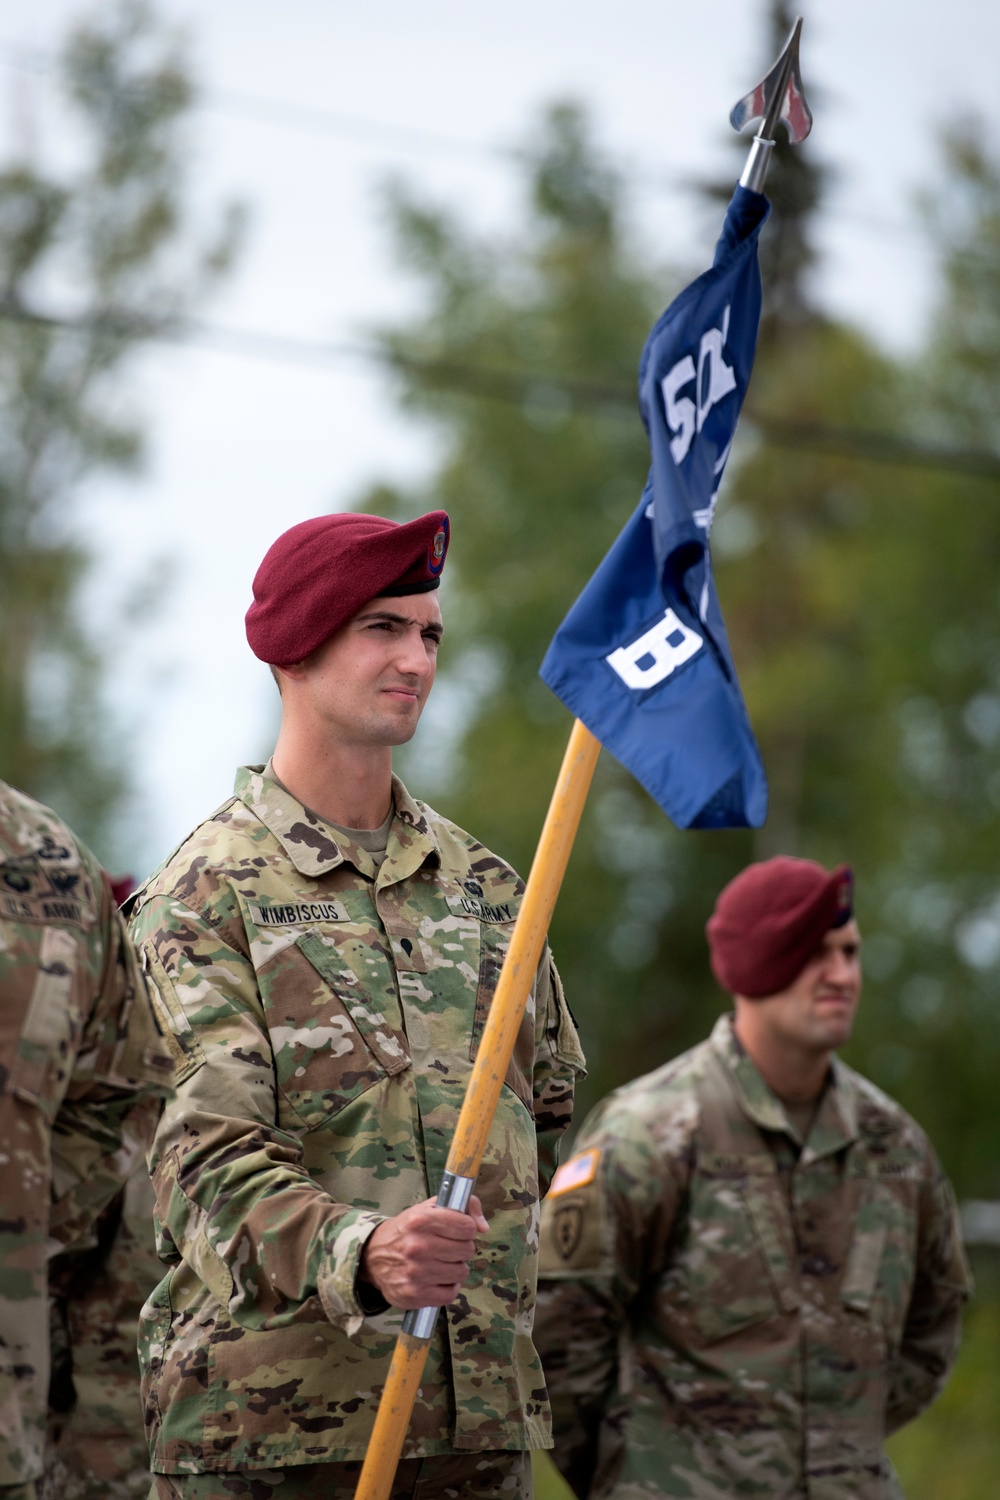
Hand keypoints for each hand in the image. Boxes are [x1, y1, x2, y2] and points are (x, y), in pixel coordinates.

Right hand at [359, 1195, 488, 1308]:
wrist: (373, 1256)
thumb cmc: (408, 1230)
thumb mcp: (430, 1207)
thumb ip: (463, 1207)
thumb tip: (484, 1227)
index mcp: (421, 1220)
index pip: (467, 1226)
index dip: (467, 1228)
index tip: (459, 1230)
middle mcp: (417, 1246)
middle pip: (467, 1250)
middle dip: (462, 1248)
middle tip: (449, 1247)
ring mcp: (416, 1273)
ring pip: (461, 1272)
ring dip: (456, 1268)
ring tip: (443, 1262)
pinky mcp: (414, 1295)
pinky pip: (450, 1294)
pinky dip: (449, 1287)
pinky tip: (439, 1279)